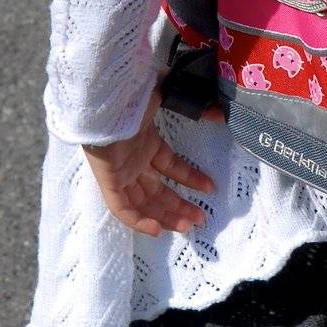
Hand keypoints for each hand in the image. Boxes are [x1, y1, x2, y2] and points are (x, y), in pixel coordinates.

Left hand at [82, 87, 216, 237]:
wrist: (106, 99)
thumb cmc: (133, 96)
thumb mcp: (166, 96)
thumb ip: (193, 104)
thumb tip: (219, 110)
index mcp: (145, 141)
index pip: (170, 166)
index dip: (190, 178)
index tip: (210, 188)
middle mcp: (133, 159)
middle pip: (157, 190)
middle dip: (179, 205)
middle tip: (200, 218)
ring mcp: (120, 171)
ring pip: (142, 203)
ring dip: (165, 216)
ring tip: (187, 226)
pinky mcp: (108, 181)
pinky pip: (121, 208)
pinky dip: (138, 221)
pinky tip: (158, 229)